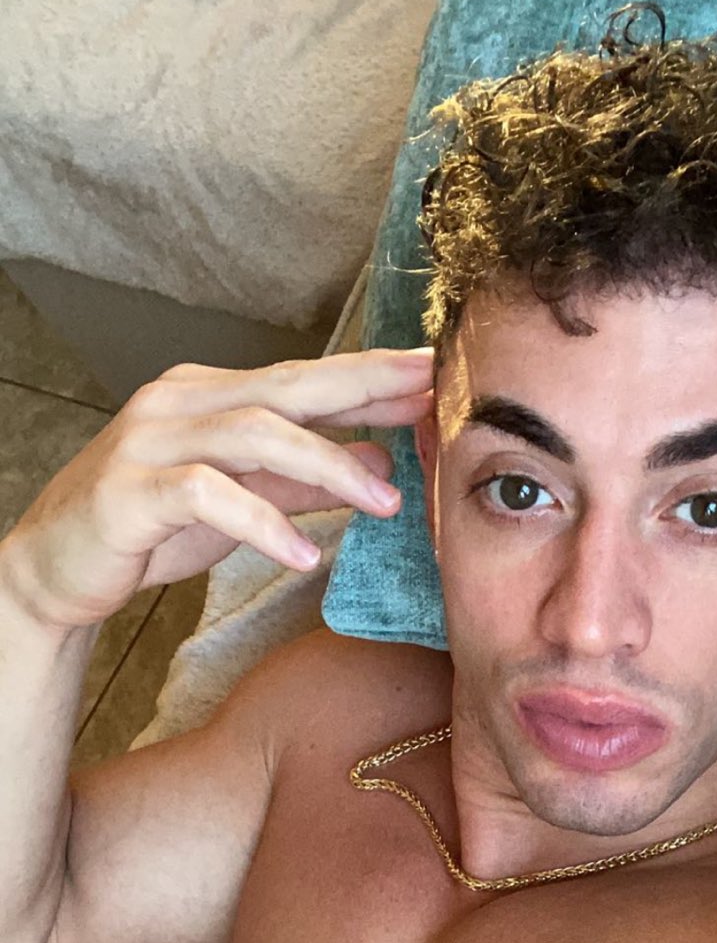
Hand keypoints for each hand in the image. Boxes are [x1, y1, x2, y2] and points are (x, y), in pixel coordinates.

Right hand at [0, 348, 433, 631]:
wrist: (56, 569)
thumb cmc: (149, 531)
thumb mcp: (241, 502)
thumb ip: (303, 480)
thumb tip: (379, 460)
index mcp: (210, 396)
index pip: (302, 379)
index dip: (369, 376)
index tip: (434, 373)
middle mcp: (181, 403)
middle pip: (287, 386)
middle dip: (364, 390)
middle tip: (429, 398)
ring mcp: (152, 441)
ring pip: (254, 433)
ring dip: (327, 466)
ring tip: (385, 503)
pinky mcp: (132, 490)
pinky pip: (208, 494)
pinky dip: (262, 523)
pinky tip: (303, 554)